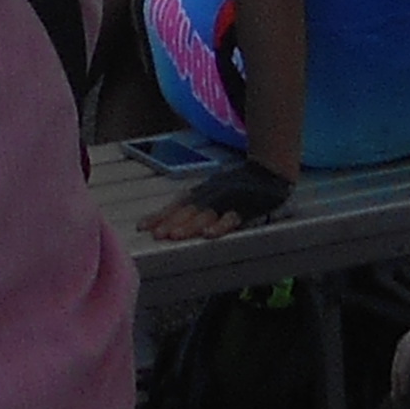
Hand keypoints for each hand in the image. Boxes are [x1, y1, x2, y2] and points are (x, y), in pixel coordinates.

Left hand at [145, 154, 293, 242]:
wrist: (267, 172)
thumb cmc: (234, 188)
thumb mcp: (210, 193)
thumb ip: (192, 207)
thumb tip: (165, 222)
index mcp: (200, 192)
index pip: (176, 205)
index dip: (159, 215)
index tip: (142, 227)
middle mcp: (210, 194)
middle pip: (187, 210)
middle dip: (170, 222)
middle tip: (156, 234)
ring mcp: (227, 200)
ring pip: (205, 214)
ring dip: (189, 225)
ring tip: (175, 236)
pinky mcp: (245, 207)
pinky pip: (231, 217)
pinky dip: (220, 225)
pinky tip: (209, 235)